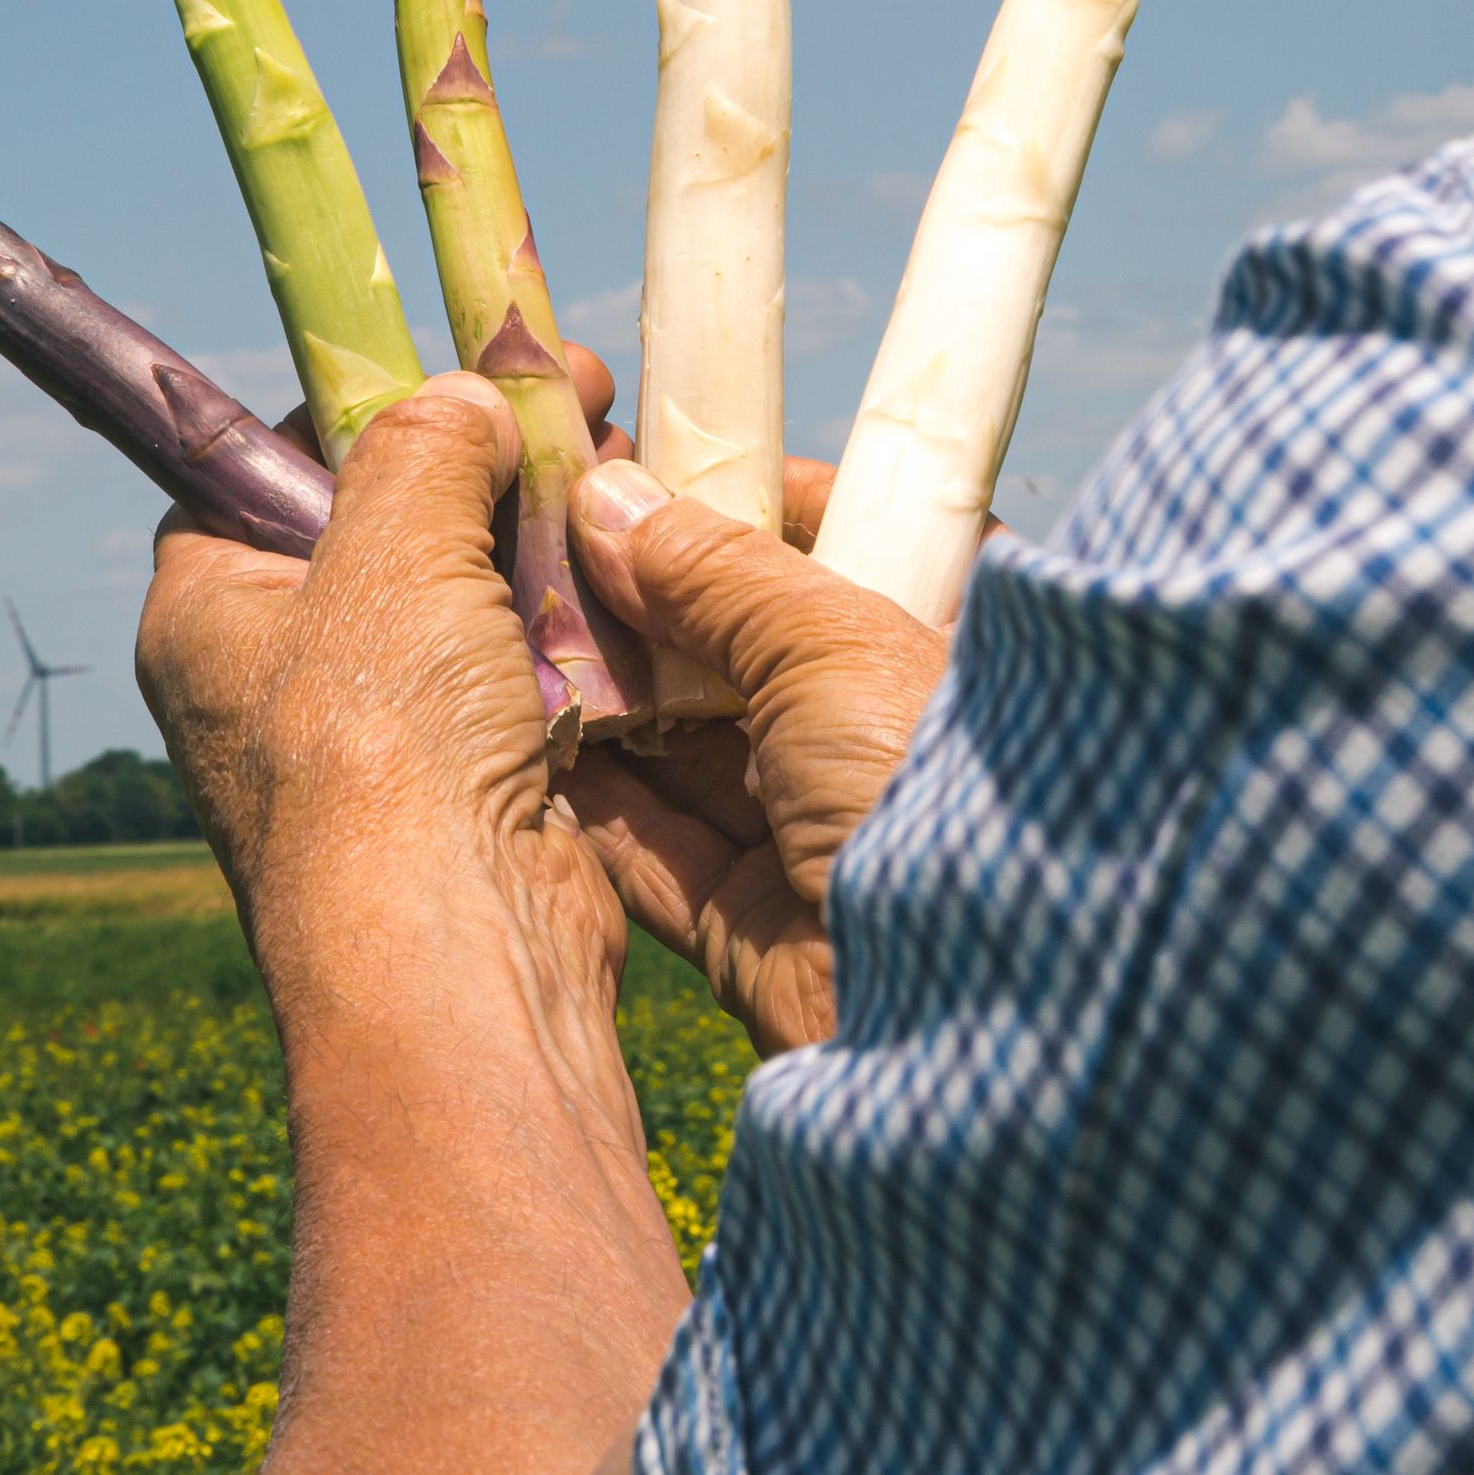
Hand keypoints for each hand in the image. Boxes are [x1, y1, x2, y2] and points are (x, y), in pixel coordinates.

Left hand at [138, 373, 629, 1088]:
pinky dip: (575, 626)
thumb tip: (464, 401)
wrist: (454, 956)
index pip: (258, 470)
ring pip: (464, 600)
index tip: (445, 362)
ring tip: (618, 462)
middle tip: (573, 398)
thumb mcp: (393, 552)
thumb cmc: (381, 750)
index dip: (351, 407)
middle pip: (381, 528)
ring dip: (540, 538)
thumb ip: (422, 451)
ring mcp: (377, 743)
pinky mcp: (469, 788)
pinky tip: (633, 571)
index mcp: (207, 613)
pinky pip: (522, 675)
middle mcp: (274, 679)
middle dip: (479, 464)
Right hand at [564, 458, 949, 1055]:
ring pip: (691, 752)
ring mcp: (822, 840)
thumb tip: (609, 499)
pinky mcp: (758, 931)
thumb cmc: (924, 773)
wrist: (964, 1003)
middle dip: (647, 610)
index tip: (650, 471)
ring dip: (606, 701)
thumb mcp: (828, 635)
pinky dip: (595, 804)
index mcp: (946, 647)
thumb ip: (714, 569)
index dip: (750, 504)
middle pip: (747, 654)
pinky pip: (659, 853)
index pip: (846, 546)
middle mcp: (887, 739)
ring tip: (509, 628)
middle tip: (546, 547)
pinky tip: (522, 741)